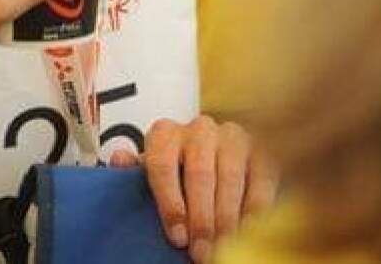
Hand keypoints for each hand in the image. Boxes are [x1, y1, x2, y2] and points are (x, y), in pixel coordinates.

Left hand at [110, 115, 276, 261]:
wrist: (218, 161)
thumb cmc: (179, 174)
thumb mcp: (153, 174)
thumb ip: (134, 171)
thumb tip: (119, 160)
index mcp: (166, 134)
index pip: (162, 162)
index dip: (170, 203)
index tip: (177, 236)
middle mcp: (199, 128)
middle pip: (199, 171)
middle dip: (200, 217)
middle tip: (201, 251)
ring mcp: (232, 136)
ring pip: (230, 175)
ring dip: (227, 217)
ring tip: (224, 247)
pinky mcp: (261, 149)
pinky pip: (261, 178)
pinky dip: (255, 208)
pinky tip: (249, 230)